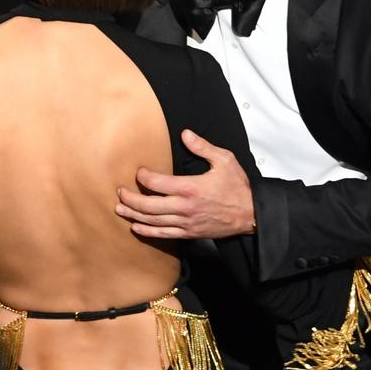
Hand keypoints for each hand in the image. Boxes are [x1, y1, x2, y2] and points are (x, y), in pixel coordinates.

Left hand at [114, 129, 255, 238]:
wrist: (250, 215)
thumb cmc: (237, 188)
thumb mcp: (224, 161)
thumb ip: (203, 147)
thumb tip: (185, 134)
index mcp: (190, 187)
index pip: (157, 183)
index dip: (143, 177)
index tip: (138, 172)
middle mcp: (185, 207)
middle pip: (149, 205)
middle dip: (130, 199)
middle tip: (120, 192)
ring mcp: (186, 222)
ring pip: (153, 221)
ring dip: (134, 215)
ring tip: (120, 209)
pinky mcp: (189, 233)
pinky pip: (164, 235)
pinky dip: (148, 232)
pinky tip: (136, 227)